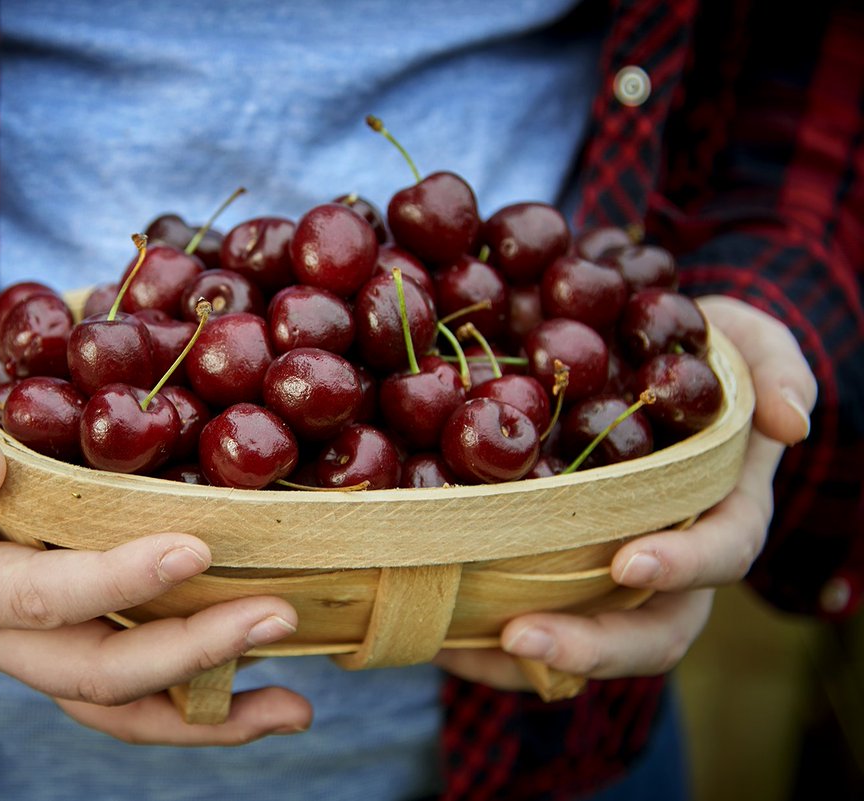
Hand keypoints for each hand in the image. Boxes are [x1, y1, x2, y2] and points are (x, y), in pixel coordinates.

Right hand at [0, 355, 311, 742]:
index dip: (117, 580)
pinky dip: (187, 693)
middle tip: (280, 616)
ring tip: (292, 707)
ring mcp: (17, 641)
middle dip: (191, 653)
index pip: (40, 597)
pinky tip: (256, 686)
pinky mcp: (47, 630)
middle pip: (93, 672)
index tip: (195, 545)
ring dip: (203, 708)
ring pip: (113, 702)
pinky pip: (118, 683)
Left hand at [434, 295, 816, 687]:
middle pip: (648, 633)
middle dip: (590, 646)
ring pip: (585, 645)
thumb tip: (792, 422)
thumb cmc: (699, 359)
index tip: (630, 560)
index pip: (722, 553)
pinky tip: (433, 633)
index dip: (684, 564)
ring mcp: (612, 579)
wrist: (637, 366)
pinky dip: (483, 644)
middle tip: (520, 636)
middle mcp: (672, 566)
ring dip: (525, 659)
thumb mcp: (746, 345)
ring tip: (455, 649)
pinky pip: (529, 623)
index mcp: (723, 516)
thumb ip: (775, 370)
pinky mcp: (556, 576)